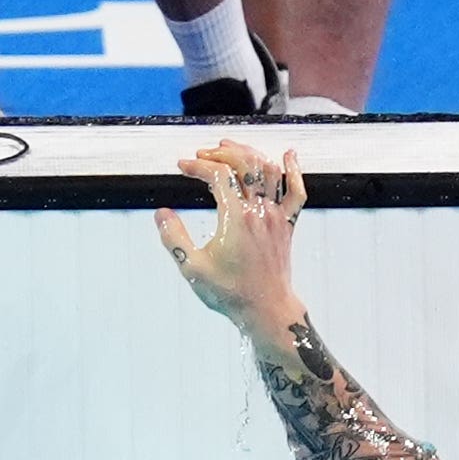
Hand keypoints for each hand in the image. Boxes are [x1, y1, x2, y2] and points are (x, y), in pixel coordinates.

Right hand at [155, 139, 307, 330]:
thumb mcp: (192, 267)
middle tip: (202, 155)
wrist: (266, 310)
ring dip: (249, 154)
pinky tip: (289, 155)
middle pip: (247, 164)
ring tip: (229, 149)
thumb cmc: (229, 292)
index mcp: (236, 219)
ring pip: (270, 172)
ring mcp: (277, 218)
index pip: (218, 175)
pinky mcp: (287, 226)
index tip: (181, 167)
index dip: (197, 165)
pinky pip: (297, 193)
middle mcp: (260, 213)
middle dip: (222, 153)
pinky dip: (294, 171)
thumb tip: (161, 213)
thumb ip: (173, 237)